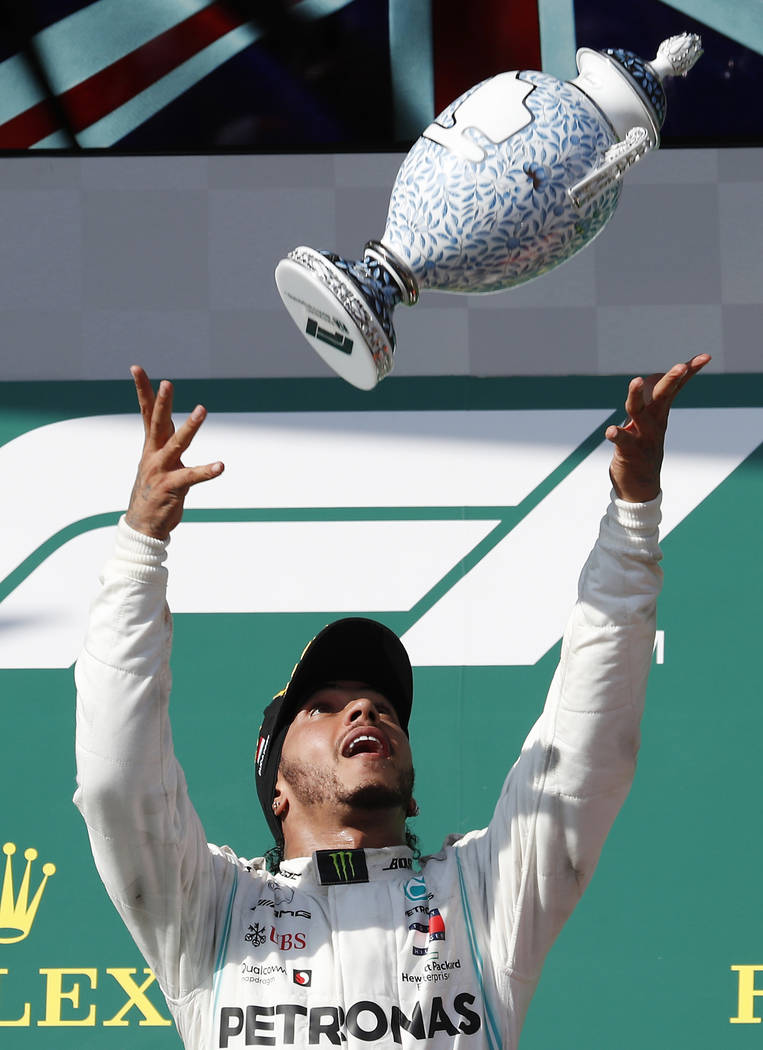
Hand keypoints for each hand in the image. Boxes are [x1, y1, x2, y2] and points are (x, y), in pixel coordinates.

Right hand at [125, 366, 223, 538]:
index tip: (136, 368)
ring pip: (177, 443)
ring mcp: (161, 470)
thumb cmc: (154, 492)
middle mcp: (154, 455)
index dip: (142, 390)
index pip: (146, 413)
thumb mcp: (158, 463)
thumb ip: (166, 443)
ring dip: (190, 426)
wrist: (143, 525)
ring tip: (202, 409)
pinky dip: (206, 471)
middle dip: (162, 402)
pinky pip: (192, 477)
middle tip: (168, 383)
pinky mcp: (173, 487)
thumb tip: (175, 426)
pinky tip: (220, 466)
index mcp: (151, 446)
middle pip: (158, 422)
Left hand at [606, 353, 710, 502]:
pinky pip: (623, 441)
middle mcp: (653, 423)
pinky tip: (610, 430)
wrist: (641, 486)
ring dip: (637, 395)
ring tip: (636, 380)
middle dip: (671, 380)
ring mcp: (642, 436)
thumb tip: (655, 377)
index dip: (689, 372)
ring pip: (639, 411)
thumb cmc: (644, 448)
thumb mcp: (652, 423)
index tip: (705, 356)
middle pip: (663, 396)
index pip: (676, 388)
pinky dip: (617, 435)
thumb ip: (652, 401)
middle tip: (680, 366)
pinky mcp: (628, 451)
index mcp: (659, 414)